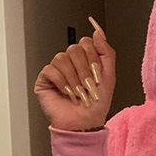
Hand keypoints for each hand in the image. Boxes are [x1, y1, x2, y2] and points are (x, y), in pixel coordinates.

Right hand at [33, 16, 115, 130]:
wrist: (85, 123)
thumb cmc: (97, 104)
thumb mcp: (109, 76)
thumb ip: (107, 52)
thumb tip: (98, 32)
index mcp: (86, 60)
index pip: (86, 42)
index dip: (93, 56)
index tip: (97, 73)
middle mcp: (71, 63)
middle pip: (74, 49)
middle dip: (84, 70)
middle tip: (88, 86)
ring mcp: (57, 69)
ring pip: (62, 58)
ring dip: (74, 78)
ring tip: (79, 93)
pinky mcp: (45, 79)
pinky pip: (50, 70)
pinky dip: (62, 82)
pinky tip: (67, 93)